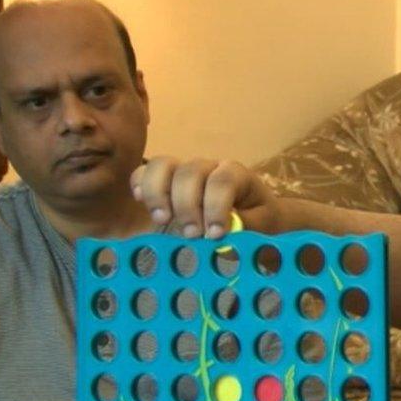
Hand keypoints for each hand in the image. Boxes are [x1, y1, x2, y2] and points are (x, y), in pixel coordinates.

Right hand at [130, 156, 279, 237]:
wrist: (253, 214)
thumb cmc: (259, 218)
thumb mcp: (262, 224)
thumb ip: (245, 225)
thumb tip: (224, 229)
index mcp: (236, 174)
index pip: (223, 180)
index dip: (216, 206)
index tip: (216, 234)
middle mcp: (209, 167)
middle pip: (190, 171)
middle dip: (188, 204)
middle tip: (192, 234)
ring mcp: (185, 171)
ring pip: (164, 165)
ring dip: (158, 193)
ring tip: (163, 219)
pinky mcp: (166, 181)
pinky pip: (145, 172)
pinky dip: (139, 183)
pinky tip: (139, 200)